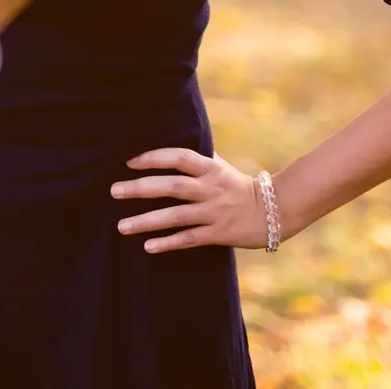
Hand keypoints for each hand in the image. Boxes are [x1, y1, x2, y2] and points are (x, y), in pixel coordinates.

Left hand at [110, 147, 275, 252]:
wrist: (276, 210)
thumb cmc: (239, 186)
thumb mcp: (220, 167)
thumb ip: (197, 158)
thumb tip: (169, 144)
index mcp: (210, 169)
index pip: (179, 158)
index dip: (154, 157)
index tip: (130, 162)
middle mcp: (210, 189)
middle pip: (172, 186)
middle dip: (141, 188)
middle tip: (114, 191)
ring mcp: (214, 212)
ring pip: (176, 216)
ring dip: (147, 221)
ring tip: (122, 226)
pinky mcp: (219, 234)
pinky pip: (189, 238)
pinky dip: (168, 243)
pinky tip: (148, 246)